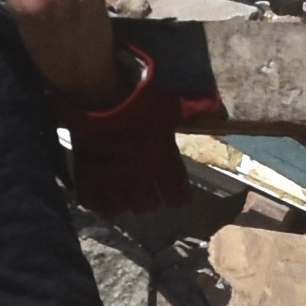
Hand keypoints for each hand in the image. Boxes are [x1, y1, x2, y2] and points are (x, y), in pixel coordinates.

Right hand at [61, 22, 224, 218]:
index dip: (178, 196)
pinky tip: (100, 193)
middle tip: (147, 189)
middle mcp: (139, 177)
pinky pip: (93, 203)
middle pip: (147, 206)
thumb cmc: (140, 100)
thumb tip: (218, 109)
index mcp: (163, 162)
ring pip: (120, 208)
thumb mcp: (173, 105)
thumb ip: (196, 109)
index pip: (177, 196)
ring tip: (122, 191)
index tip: (177, 194)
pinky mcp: (86, 178)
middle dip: (149, 199)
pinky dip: (98, 201)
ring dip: (123, 202)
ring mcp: (111, 180)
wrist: (100, 98)